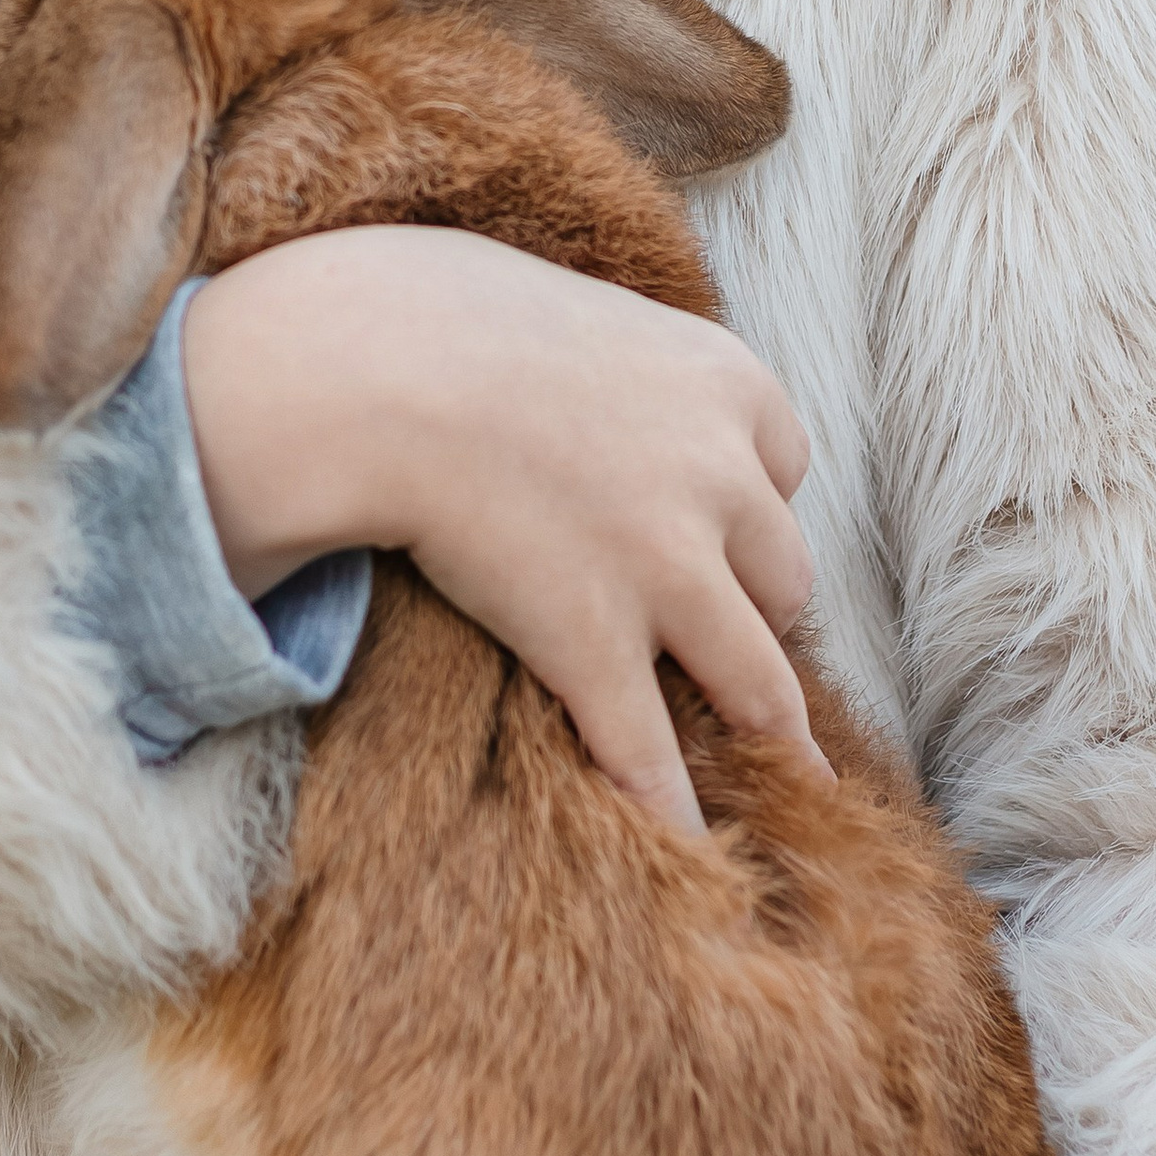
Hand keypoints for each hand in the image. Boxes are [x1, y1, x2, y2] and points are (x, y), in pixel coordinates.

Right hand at [180, 226, 818, 830]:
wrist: (371, 364)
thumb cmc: (441, 310)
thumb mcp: (577, 306)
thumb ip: (616, 350)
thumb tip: (579, 354)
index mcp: (727, 382)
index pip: (781, 464)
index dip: (743, 504)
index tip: (715, 530)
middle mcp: (722, 478)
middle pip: (784, 575)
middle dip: (753, 609)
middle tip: (722, 643)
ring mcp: (669, 568)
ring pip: (757, 677)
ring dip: (764, 728)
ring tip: (785, 780)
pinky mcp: (597, 641)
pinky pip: (648, 746)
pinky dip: (673, 808)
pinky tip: (687, 850)